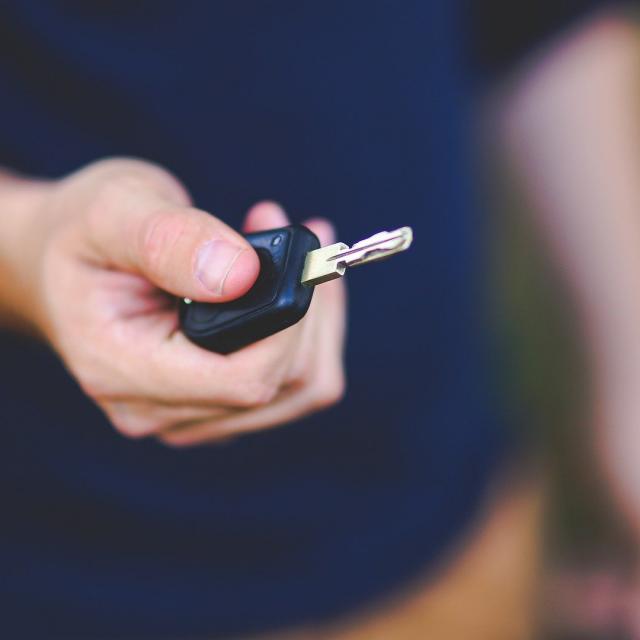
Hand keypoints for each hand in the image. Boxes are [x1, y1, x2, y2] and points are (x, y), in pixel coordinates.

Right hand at [4, 158, 345, 445]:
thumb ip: (172, 240)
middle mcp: (155, 409)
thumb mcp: (115, 211)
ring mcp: (188, 412)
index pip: (242, 381)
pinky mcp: (214, 402)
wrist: (65, 262)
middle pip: (281, 386)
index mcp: (122, 370)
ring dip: (315, 320)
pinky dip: (306, 332)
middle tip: (292, 233)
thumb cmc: (84, 233)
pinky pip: (291, 382)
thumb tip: (244, 275)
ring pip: (299, 389)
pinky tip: (284, 283)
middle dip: (308, 310)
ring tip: (288, 251)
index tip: (298, 260)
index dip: (289, 326)